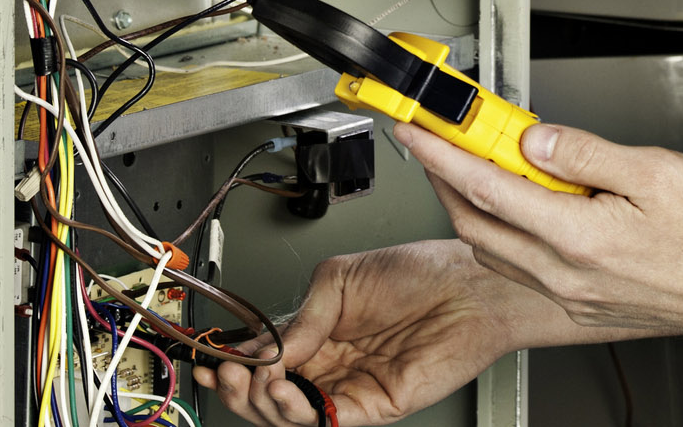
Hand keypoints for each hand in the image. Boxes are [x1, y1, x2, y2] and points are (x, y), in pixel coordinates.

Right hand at [191, 239, 579, 425]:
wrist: (468, 286)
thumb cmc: (420, 271)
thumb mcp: (341, 277)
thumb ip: (302, 315)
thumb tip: (268, 347)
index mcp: (320, 329)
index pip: (266, 358)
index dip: (235, 364)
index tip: (213, 361)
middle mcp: (332, 361)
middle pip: (270, 393)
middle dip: (240, 388)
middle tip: (229, 373)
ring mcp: (350, 386)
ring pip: (290, 414)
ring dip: (263, 402)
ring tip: (259, 379)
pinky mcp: (372, 406)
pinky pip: (325, 421)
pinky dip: (297, 412)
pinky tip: (286, 391)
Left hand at [397, 120, 682, 339]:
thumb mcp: (654, 170)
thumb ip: (584, 152)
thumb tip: (533, 137)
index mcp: (579, 238)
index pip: (487, 188)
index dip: (443, 153)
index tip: (417, 129)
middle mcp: (567, 275)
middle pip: (476, 225)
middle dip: (444, 181)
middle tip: (436, 142)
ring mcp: (573, 295)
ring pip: (495, 250)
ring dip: (472, 207)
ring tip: (475, 164)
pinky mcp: (584, 303)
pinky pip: (523, 267)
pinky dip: (504, 232)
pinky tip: (521, 205)